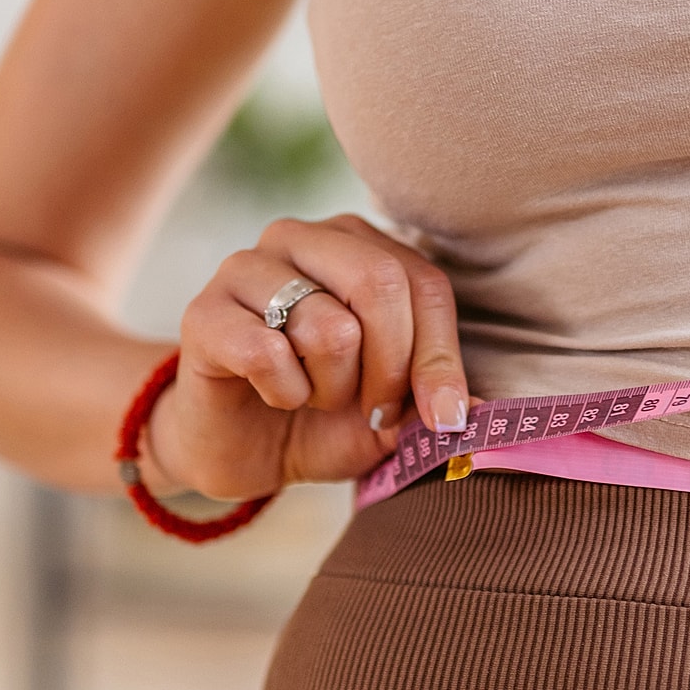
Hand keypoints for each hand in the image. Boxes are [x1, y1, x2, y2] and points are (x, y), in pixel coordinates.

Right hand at [145, 214, 468, 498]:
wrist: (241, 451)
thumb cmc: (325, 417)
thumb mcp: (398, 412)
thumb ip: (438, 398)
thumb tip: (486, 410)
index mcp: (360, 245)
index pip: (425, 284)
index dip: (441, 358)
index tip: (442, 417)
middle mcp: (303, 238)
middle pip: (381, 285)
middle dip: (390, 371)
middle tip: (371, 410)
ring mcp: (247, 267)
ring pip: (329, 327)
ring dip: (331, 387)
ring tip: (311, 393)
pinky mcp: (204, 311)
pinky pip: (268, 353)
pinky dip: (283, 393)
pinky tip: (270, 394)